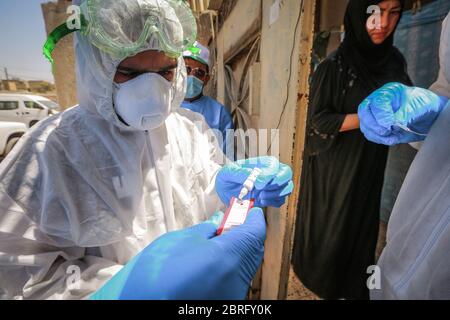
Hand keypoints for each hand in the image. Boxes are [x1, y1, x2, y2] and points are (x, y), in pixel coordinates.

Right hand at [90, 208, 265, 299]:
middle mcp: (238, 276)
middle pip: (253, 248)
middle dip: (245, 232)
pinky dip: (230, 265)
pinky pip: (235, 278)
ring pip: (245, 265)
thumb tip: (219, 224)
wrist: (143, 304)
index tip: (246, 208)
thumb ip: (206, 230)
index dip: (252, 217)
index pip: (255, 231)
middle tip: (231, 221)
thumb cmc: (159, 269)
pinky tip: (213, 260)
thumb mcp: (181, 240)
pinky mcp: (225, 303)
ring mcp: (233, 292)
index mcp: (229, 254)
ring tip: (219, 240)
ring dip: (238, 249)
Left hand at [215, 156, 293, 207]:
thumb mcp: (228, 172)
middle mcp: (270, 172)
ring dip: (274, 194)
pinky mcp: (271, 197)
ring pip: (286, 188)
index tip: (258, 184)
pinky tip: (260, 201)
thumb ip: (240, 173)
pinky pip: (280, 200)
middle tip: (263, 190)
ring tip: (259, 196)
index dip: (269, 175)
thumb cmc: (227, 177)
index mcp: (261, 163)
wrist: (224, 190)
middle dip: (278, 183)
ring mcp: (272, 185)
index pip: (273, 165)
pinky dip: (272, 202)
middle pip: (286, 173)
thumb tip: (255, 178)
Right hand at [358, 83, 447, 144]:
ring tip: (392, 137)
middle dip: (373, 125)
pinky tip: (391, 139)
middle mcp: (378, 103)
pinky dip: (380, 139)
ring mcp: (376, 115)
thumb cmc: (424, 105)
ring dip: (377, 135)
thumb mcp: (418, 105)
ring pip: (365, 126)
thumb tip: (392, 124)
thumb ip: (404, 114)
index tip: (390, 125)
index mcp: (388, 92)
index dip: (381, 115)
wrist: (430, 115)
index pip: (377, 102)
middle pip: (364, 113)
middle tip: (386, 131)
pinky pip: (371, 135)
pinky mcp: (378, 127)